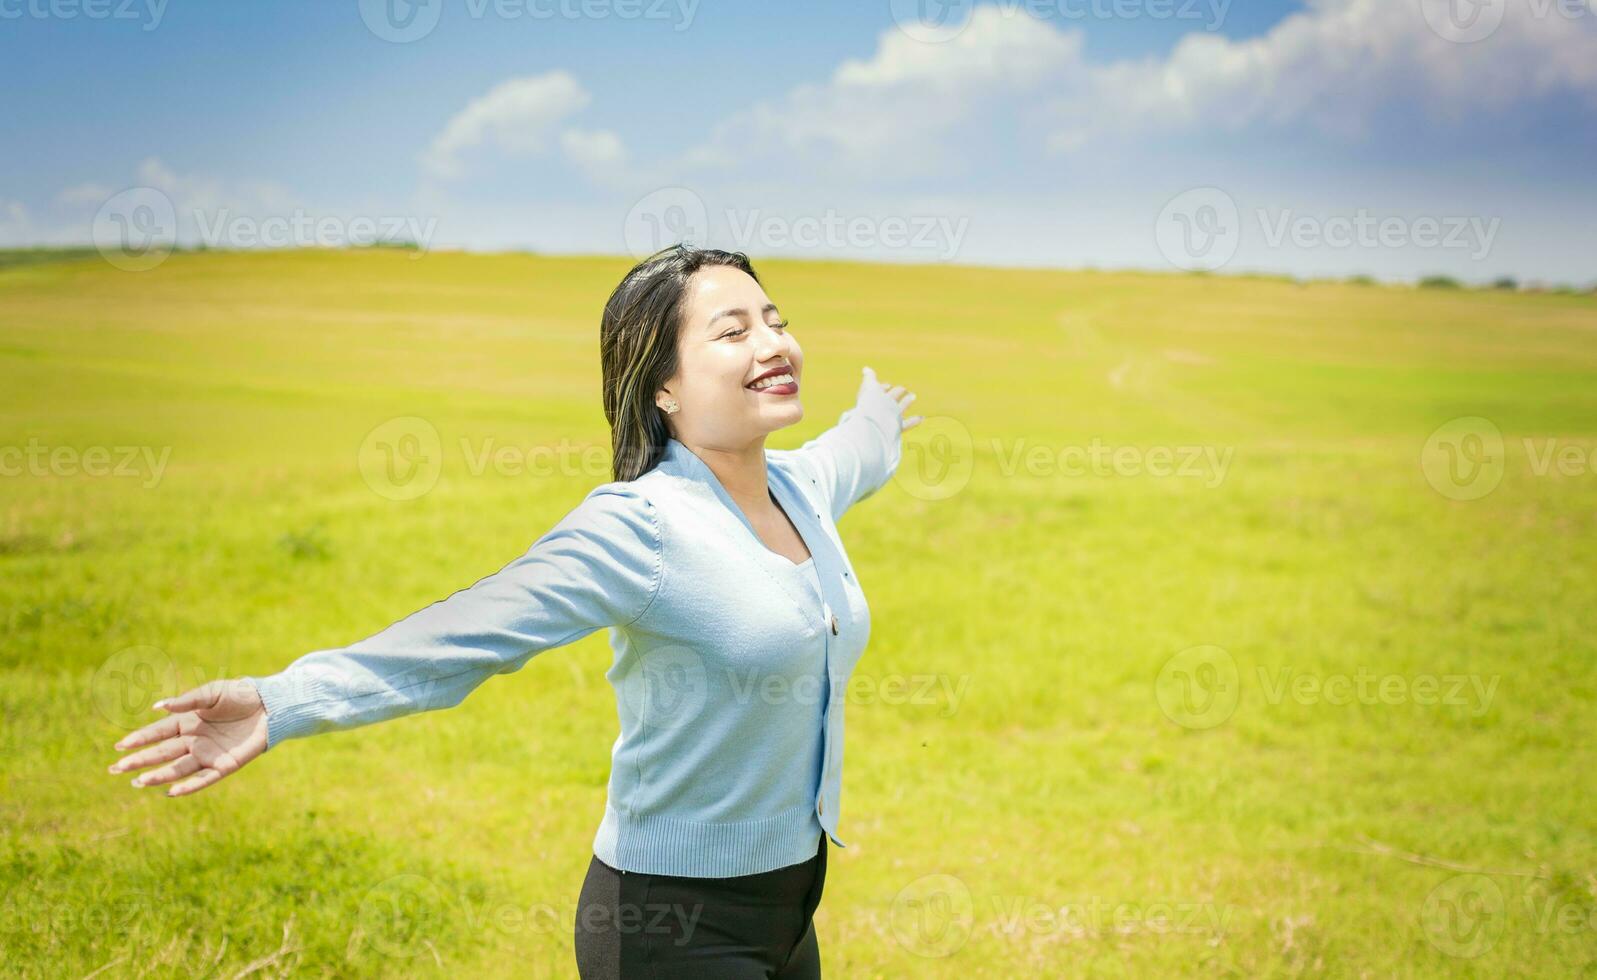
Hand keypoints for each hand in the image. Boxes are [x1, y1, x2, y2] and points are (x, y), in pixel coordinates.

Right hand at [108, 679, 268, 797]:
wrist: (269, 705)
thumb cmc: (239, 695)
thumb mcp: (211, 693)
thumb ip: (187, 701)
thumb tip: (160, 706)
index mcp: (187, 722)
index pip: (158, 732)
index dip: (139, 739)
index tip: (119, 747)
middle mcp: (194, 740)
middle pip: (162, 753)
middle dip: (139, 760)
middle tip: (116, 769)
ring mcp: (208, 754)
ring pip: (178, 768)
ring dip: (158, 776)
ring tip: (138, 781)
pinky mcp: (225, 765)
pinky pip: (204, 779)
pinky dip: (189, 786)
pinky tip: (172, 791)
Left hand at [860, 366, 921, 430]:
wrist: (874, 424)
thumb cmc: (870, 404)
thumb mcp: (870, 386)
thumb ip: (869, 378)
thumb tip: (866, 369)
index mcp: (872, 400)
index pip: (878, 392)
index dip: (882, 387)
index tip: (888, 385)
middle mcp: (880, 410)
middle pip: (889, 400)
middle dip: (895, 393)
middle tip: (903, 389)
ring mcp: (888, 419)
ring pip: (899, 409)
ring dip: (906, 402)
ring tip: (913, 396)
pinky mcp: (896, 427)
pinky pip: (906, 424)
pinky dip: (914, 421)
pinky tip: (921, 418)